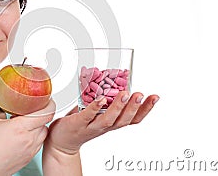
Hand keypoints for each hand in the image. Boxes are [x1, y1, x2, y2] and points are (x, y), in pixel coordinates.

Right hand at [0, 78, 55, 175]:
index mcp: (21, 128)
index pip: (47, 112)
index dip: (49, 102)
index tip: (44, 96)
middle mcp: (30, 139)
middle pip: (46, 120)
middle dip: (42, 110)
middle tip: (33, 103)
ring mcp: (32, 149)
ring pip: (44, 130)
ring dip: (39, 123)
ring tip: (27, 117)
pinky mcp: (30, 156)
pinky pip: (39, 141)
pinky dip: (35, 133)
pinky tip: (23, 130)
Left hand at [44, 91, 158, 154]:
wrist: (61, 141)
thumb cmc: (80, 122)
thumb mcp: (97, 111)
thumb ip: (105, 98)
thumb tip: (112, 76)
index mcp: (112, 123)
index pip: (134, 119)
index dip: (146, 109)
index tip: (155, 97)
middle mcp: (105, 126)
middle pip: (124, 120)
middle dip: (134, 107)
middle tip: (141, 94)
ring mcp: (92, 126)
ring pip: (109, 119)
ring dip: (118, 107)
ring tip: (125, 94)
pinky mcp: (78, 123)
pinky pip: (88, 115)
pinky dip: (95, 107)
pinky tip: (101, 99)